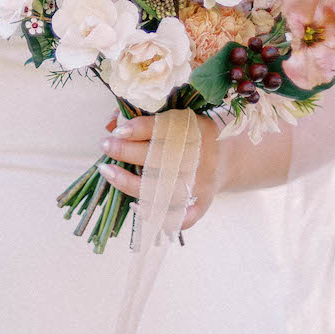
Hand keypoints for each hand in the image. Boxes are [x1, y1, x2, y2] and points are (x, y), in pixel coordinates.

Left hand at [98, 111, 221, 232]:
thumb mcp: (176, 118)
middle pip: (158, 157)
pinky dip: (156, 214)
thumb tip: (110, 123)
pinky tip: (135, 205)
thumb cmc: (191, 135)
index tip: (116, 131)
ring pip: (162, 189)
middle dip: (125, 151)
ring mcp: (202, 184)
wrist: (228, 158)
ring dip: (129, 182)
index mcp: (197, 129)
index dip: (137, 129)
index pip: (163, 129)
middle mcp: (201, 157)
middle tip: (106, 145)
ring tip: (107, 171)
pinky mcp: (203, 203)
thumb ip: (144, 117)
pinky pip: (179, 216)